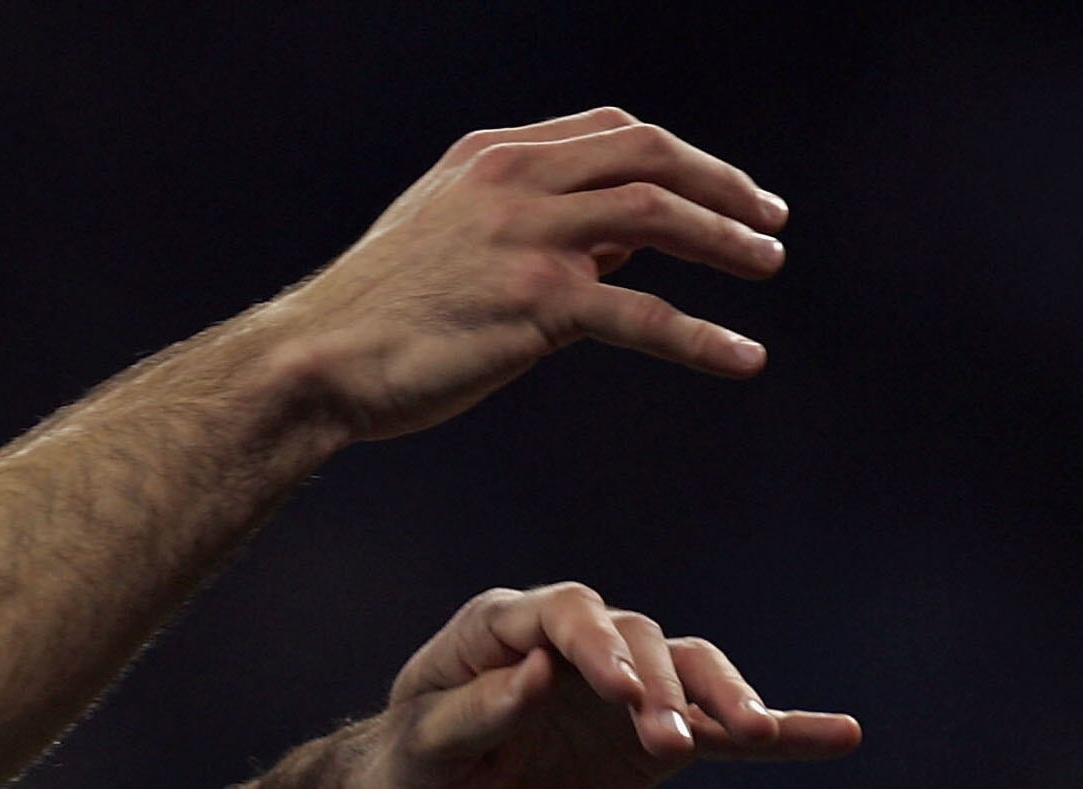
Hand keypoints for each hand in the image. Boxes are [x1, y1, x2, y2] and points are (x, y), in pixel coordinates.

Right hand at [275, 108, 790, 440]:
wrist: (314, 363)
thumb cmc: (370, 319)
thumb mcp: (442, 243)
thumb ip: (524, 229)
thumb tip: (617, 251)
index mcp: (492, 159)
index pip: (610, 131)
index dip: (677, 155)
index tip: (716, 187)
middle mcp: (516, 182)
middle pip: (650, 155)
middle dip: (721, 183)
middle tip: (768, 218)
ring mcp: (529, 236)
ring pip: (660, 216)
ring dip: (726, 238)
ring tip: (766, 264)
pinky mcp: (538, 302)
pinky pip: (644, 317)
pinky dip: (702, 338)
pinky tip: (743, 358)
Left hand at [350, 582, 861, 788]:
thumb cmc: (417, 769)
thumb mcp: (424, 751)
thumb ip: (473, 713)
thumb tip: (532, 675)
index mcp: (505, 627)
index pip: (564, 614)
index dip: (594, 644)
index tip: (618, 690)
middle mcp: (577, 640)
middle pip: (637, 640)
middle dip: (656, 686)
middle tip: (665, 738)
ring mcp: (626, 680)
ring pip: (688, 670)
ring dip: (719, 700)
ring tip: (751, 735)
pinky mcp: (660, 728)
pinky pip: (722, 725)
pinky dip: (778, 731)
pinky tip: (840, 736)